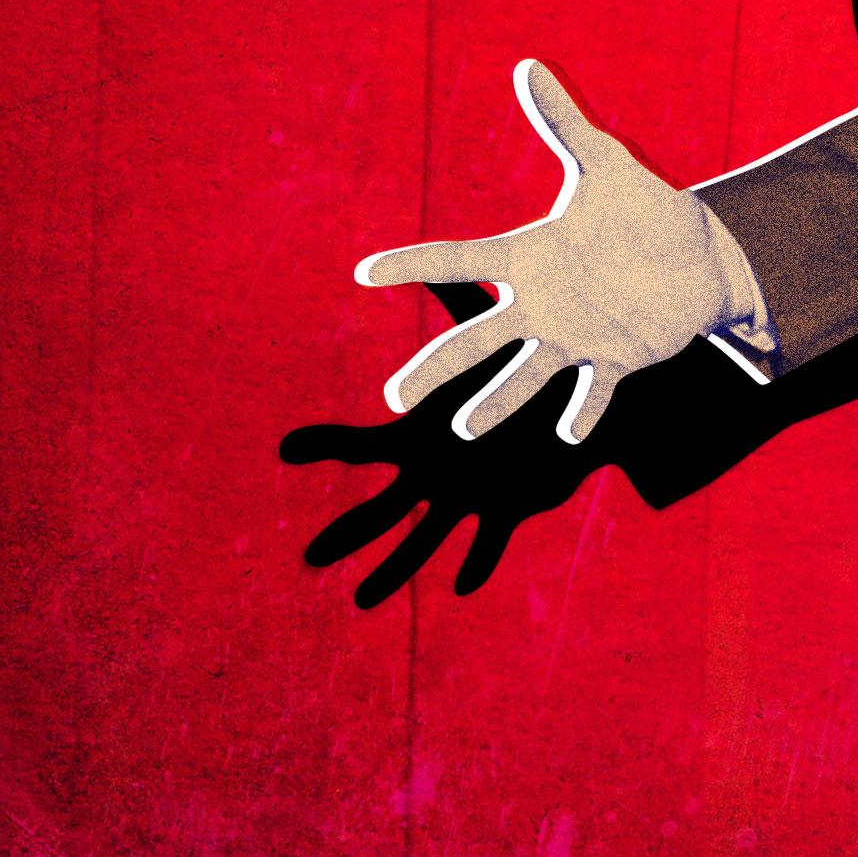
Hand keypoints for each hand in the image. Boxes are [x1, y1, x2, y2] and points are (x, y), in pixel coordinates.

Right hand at [281, 319, 605, 603]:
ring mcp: (469, 495)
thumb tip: (428, 256)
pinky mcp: (510, 507)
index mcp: (420, 437)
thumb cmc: (520, 365)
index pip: (362, 445)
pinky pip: (490, 540)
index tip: (283, 448)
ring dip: (395, 569)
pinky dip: (478, 560)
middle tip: (309, 558)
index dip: (324, 446)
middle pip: (382, 509)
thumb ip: (456, 294)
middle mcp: (435, 474)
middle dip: (346, 533)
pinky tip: (461, 585)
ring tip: (360, 600)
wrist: (574, 398)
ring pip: (425, 538)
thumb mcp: (486, 328)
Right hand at [357, 60, 758, 441]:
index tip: (365, 272)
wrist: (700, 254)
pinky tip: (570, 433)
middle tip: (394, 399)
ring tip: (466, 431)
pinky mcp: (617, 357)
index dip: (415, 264)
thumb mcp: (605, 163)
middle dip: (436, 369)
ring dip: (498, 404)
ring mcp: (577, 335)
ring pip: (526, 376)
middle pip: (477, 340)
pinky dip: (584, 411)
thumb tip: (527, 65)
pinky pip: (595, 391)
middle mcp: (543, 304)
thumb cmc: (643, 211)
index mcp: (531, 257)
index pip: (460, 260)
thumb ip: (564, 122)